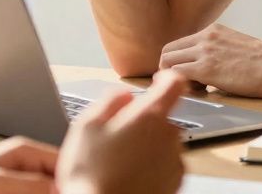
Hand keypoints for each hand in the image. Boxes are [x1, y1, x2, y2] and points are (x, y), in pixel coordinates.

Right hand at [57, 70, 186, 193]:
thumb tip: (124, 94)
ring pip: (163, 143)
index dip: (166, 77)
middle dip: (144, 122)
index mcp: (150, 116)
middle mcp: (169, 137)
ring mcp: (174, 162)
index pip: (175, 82)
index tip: (156, 81)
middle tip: (116, 137)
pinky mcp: (174, 184)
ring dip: (146, 146)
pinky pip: (164, 166)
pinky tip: (128, 176)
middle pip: (164, 117)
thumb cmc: (92, 176)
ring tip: (117, 163)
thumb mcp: (86, 127)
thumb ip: (109, 101)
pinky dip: (151, 167)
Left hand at [158, 24, 261, 97]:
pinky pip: (176, 74)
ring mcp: (204, 51)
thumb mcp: (235, 45)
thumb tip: (205, 67)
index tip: (186, 75)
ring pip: (167, 62)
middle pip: (166, 51)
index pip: (178, 44)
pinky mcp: (206, 68)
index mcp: (212, 30)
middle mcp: (205, 37)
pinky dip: (180, 85)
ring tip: (196, 88)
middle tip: (185, 84)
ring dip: (174, 78)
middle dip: (169, 70)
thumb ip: (217, 50)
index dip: (177, 62)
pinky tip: (200, 91)